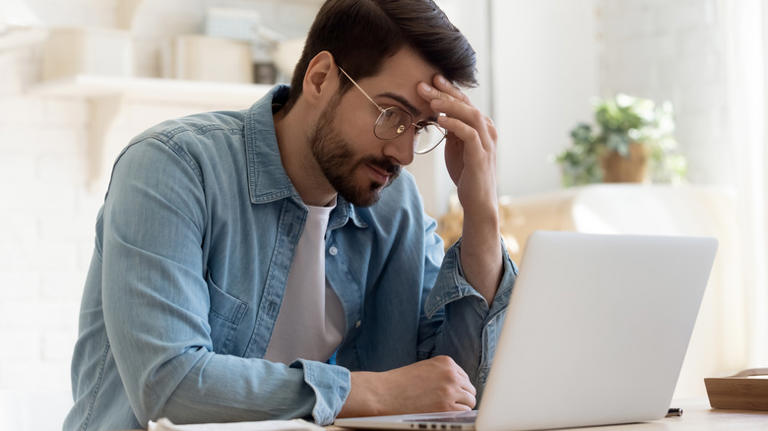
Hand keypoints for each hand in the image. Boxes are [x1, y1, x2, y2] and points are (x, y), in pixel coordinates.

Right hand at [338, 356, 475, 416]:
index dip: (458, 388)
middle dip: (461, 397)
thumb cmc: (400, 383)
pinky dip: (456, 416)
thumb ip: (442, 374)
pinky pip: (463, 414)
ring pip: (470, 402)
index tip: (451, 395)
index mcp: (446, 362)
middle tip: (449, 405)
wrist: (383, 394)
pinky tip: (444, 415)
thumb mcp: (424, 369)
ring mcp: (450, 390)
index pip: (464, 377)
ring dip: (460, 407)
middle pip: (470, 389)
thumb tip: (458, 388)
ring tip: (444, 410)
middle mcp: (451, 374)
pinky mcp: (447, 407)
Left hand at [416, 75, 497, 218]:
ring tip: (431, 101)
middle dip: (444, 92)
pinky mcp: (480, 155)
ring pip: (470, 114)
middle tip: (423, 85)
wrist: (477, 200)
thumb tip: (438, 115)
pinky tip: (440, 119)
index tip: (431, 79)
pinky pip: (469, 134)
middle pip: (466, 104)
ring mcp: (486, 142)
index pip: (464, 102)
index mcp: (481, 126)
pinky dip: (454, 124)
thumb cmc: (466, 173)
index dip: (448, 89)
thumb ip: (452, 130)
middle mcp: (487, 130)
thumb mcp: (456, 147)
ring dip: (449, 106)